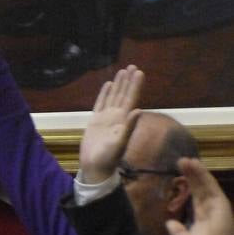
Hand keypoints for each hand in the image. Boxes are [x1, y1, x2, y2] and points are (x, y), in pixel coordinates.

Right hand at [78, 66, 143, 183]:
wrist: (95, 167)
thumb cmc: (108, 158)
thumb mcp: (119, 143)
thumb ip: (129, 127)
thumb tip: (138, 110)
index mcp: (124, 120)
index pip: (131, 99)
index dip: (135, 86)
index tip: (139, 72)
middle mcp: (116, 116)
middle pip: (124, 95)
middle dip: (128, 81)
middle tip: (132, 66)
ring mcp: (106, 118)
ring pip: (113, 97)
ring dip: (119, 84)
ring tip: (122, 71)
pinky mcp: (95, 121)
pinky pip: (100, 104)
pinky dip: (104, 94)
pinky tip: (108, 85)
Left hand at [167, 158, 233, 234]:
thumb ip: (178, 231)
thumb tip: (169, 223)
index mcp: (203, 215)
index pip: (195, 195)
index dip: (189, 184)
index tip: (180, 173)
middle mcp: (211, 208)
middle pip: (200, 187)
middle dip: (191, 174)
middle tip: (181, 160)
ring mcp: (217, 204)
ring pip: (205, 184)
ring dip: (196, 171)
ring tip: (186, 159)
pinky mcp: (221, 203)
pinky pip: (211, 186)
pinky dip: (204, 175)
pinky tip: (196, 165)